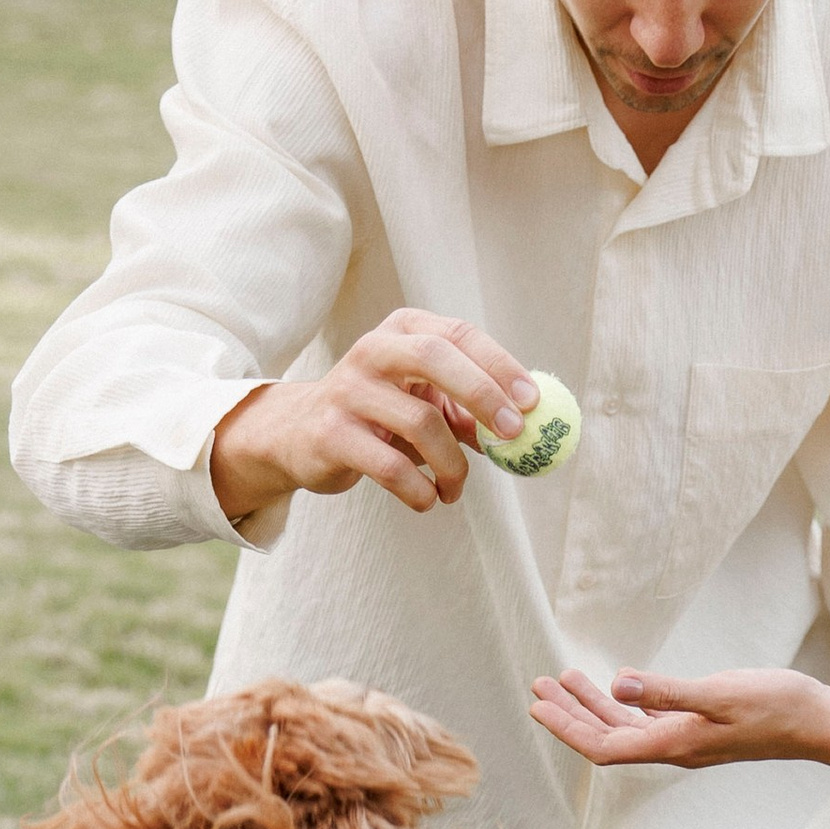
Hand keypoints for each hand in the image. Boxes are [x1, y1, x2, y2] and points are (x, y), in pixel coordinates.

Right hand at [209, 313, 538, 523]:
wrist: (298, 434)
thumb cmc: (379, 414)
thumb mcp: (422, 398)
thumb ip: (467, 408)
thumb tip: (521, 430)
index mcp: (403, 330)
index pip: (459, 334)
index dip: (500, 367)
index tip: (531, 403)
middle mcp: (373, 350)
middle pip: (435, 357)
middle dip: (482, 395)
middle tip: (512, 435)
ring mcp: (348, 390)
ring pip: (420, 422)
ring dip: (453, 466)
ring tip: (455, 489)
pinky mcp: (331, 434)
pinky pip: (391, 466)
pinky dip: (420, 489)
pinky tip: (428, 499)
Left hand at [529, 662, 829, 773]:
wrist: (817, 721)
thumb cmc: (776, 706)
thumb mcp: (720, 692)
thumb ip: (667, 690)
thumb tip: (618, 684)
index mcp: (674, 744)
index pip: (604, 745)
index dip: (567, 727)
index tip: (538, 705)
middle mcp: (674, 747)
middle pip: (607, 737)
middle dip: (569, 714)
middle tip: (538, 686)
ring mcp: (686, 739)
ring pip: (626, 727)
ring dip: (592, 705)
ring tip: (563, 679)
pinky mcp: (699, 727)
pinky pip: (648, 721)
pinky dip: (623, 704)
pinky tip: (615, 687)